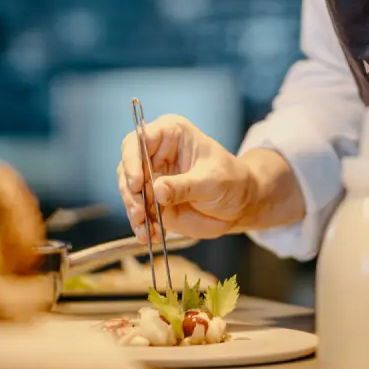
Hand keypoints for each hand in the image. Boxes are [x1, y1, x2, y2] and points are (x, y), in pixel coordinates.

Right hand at [117, 115, 256, 241]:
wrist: (239, 203)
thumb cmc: (231, 180)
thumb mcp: (211, 180)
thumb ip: (184, 186)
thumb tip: (157, 191)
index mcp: (170, 133)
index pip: (139, 139)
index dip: (132, 160)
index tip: (137, 183)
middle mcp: (156, 153)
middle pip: (128, 167)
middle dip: (130, 192)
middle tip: (139, 212)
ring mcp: (152, 177)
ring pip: (129, 192)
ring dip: (134, 212)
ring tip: (146, 230)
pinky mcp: (153, 199)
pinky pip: (139, 211)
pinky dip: (142, 226)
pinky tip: (151, 236)